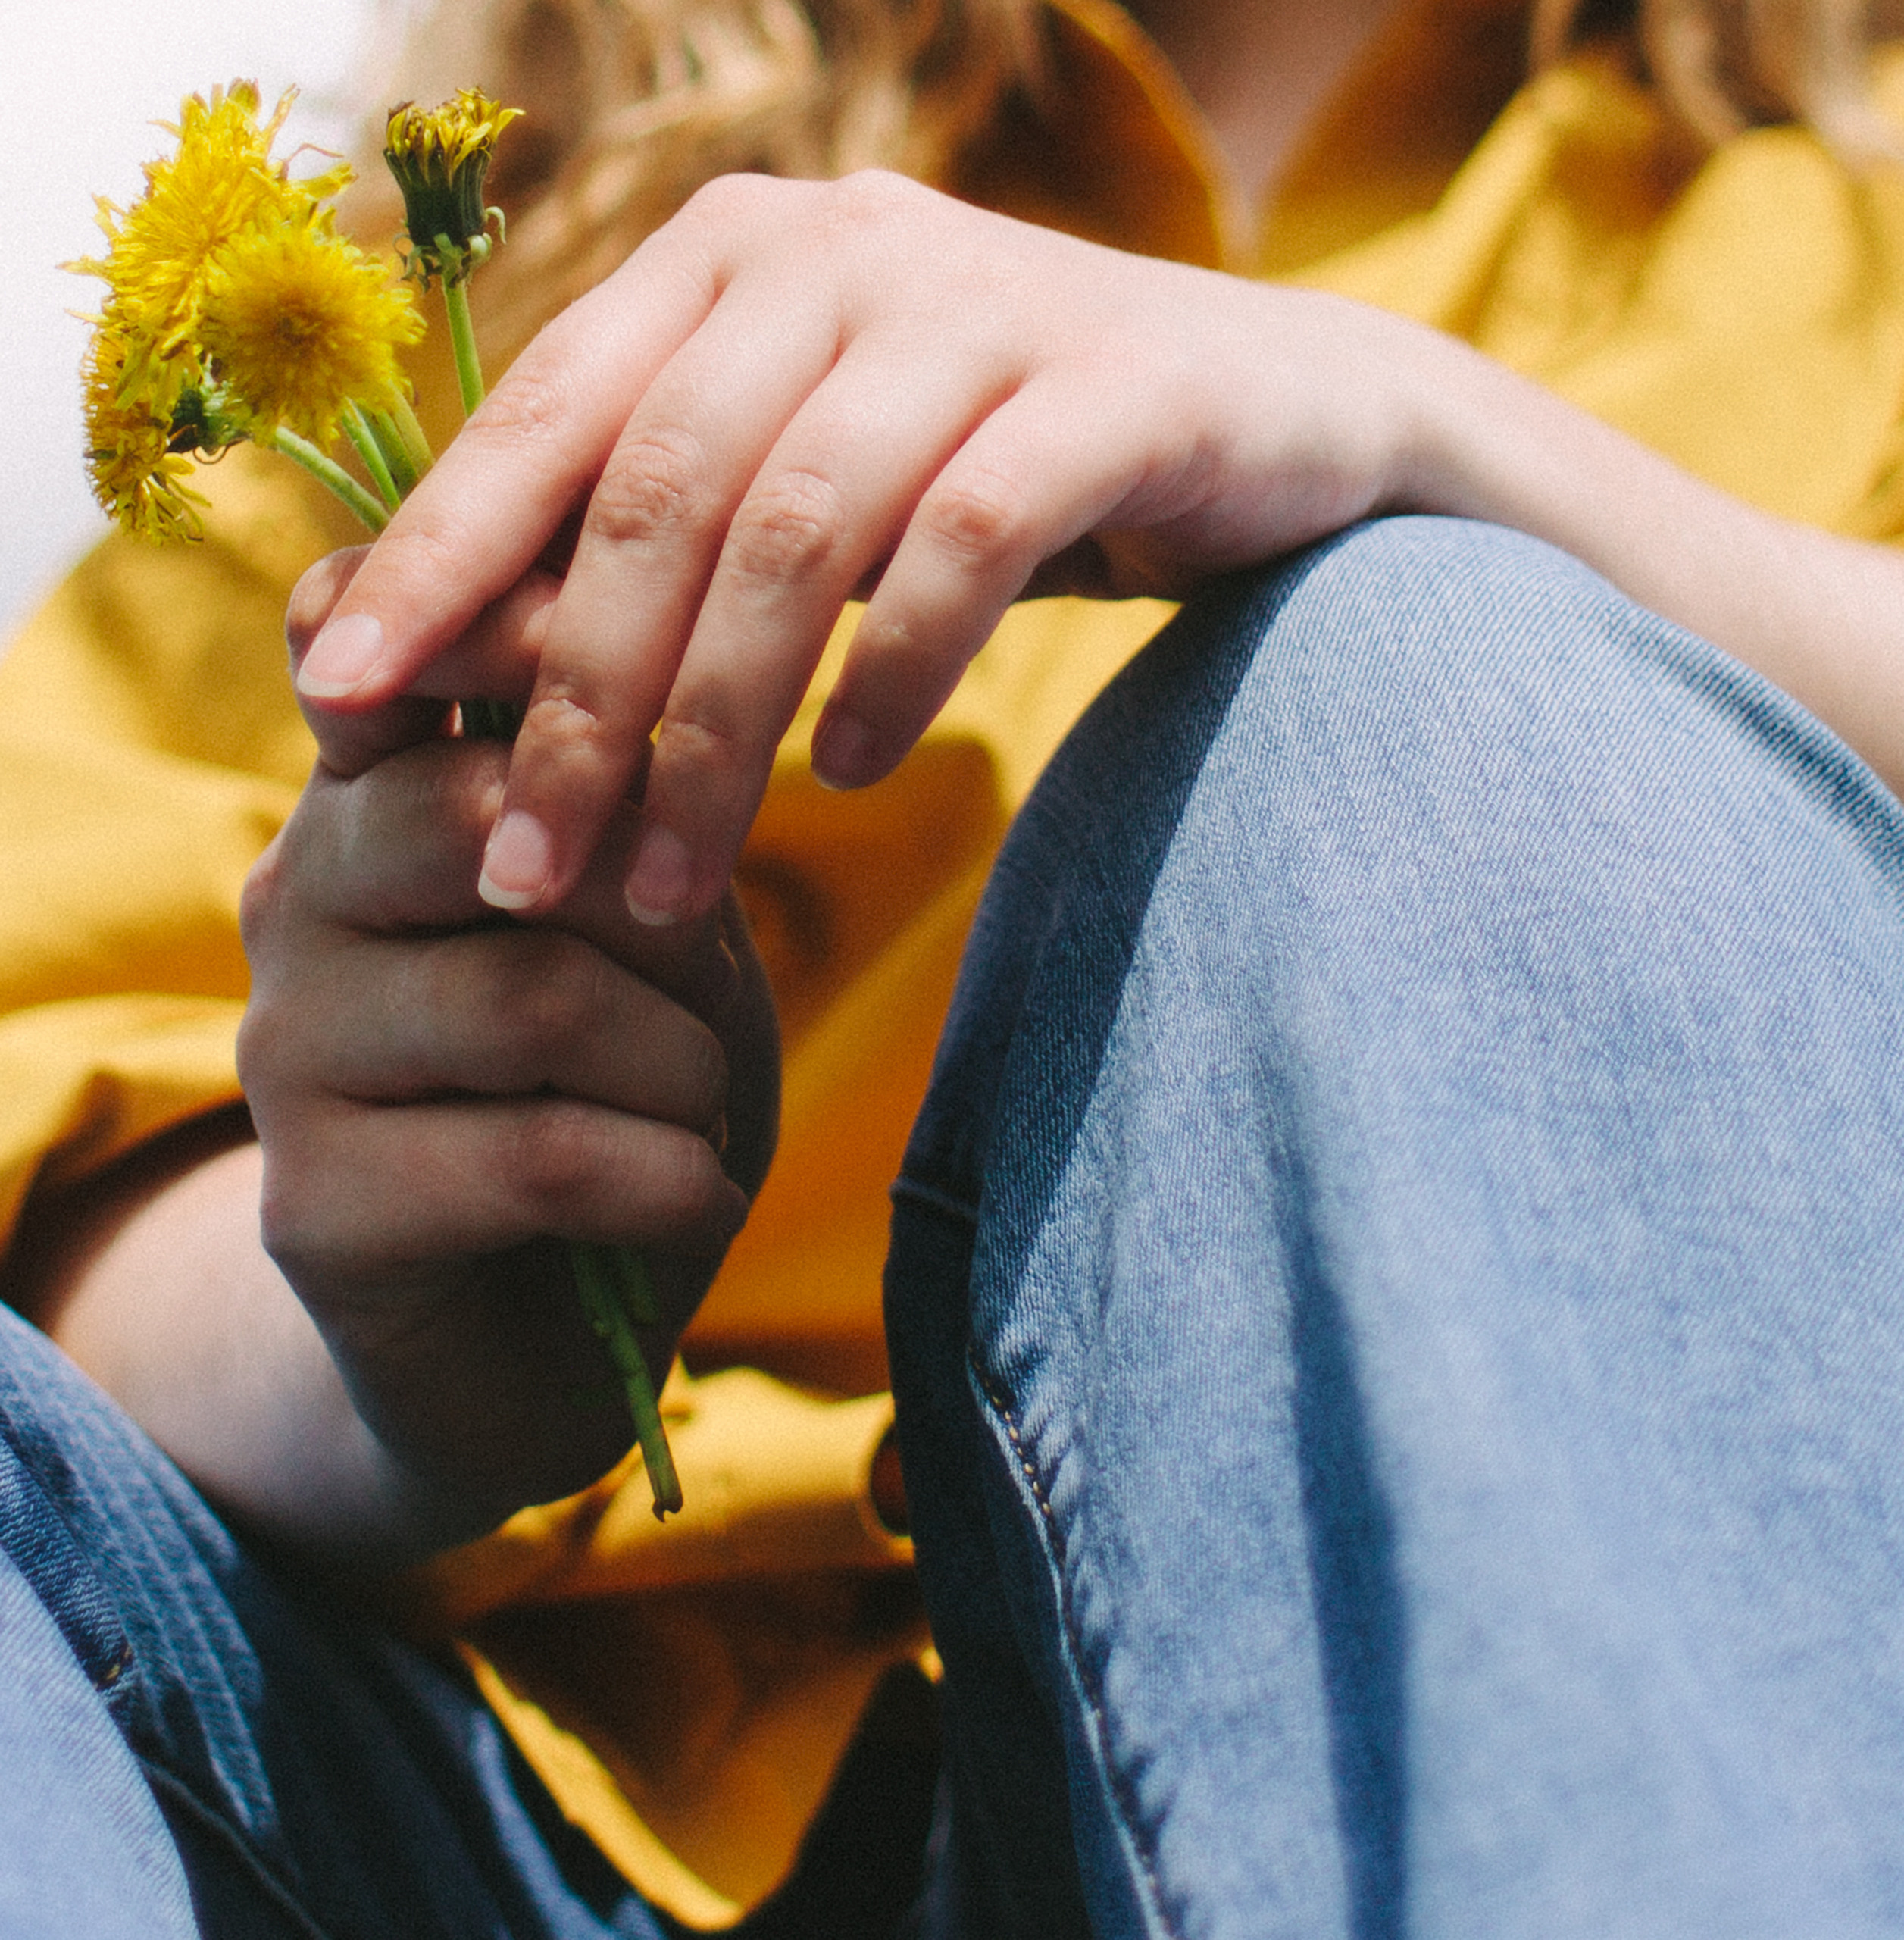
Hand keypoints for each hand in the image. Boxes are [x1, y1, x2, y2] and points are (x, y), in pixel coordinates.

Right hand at [235, 551, 778, 1528]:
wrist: (538, 1330)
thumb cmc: (617, 1094)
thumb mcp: (660, 940)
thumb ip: (648, 829)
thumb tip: (679, 727)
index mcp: (377, 803)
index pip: (366, 645)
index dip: (490, 623)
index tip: (624, 650)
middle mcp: (302, 904)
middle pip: (473, 815)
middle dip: (655, 901)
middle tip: (708, 984)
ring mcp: (292, 1056)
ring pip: (530, 995)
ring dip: (681, 1066)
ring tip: (704, 1116)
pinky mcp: (319, 1209)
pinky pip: (540, 1155)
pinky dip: (670, 1181)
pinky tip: (696, 1201)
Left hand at [293, 170, 1420, 925]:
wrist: (1267, 415)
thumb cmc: (993, 464)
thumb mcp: (811, 473)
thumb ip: (669, 527)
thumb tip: (472, 669)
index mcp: (731, 251)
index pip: (544, 413)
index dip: (433, 560)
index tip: (340, 704)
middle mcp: (838, 246)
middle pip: (660, 492)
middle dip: (578, 701)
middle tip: (532, 871)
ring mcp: (981, 303)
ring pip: (799, 531)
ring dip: (720, 729)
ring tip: (676, 880)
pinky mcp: (1112, 385)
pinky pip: (968, 547)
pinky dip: (892, 673)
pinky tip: (849, 773)